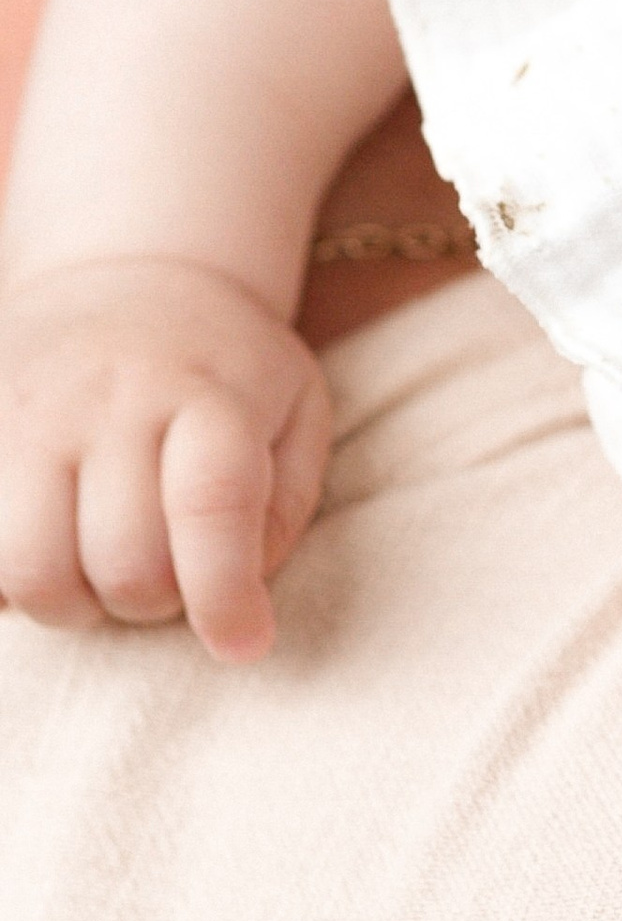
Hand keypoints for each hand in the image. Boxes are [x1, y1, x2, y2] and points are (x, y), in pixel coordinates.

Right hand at [0, 257, 332, 661]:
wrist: (128, 275)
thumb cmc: (225, 367)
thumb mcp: (294, 409)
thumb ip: (283, 506)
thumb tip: (242, 604)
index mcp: (206, 391)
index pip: (210, 504)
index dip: (225, 595)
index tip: (243, 644)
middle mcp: (107, 399)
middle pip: (123, 563)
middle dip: (156, 601)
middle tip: (167, 571)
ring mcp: (23, 416)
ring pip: (30, 574)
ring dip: (73, 602)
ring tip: (98, 564)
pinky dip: (5, 584)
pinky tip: (43, 547)